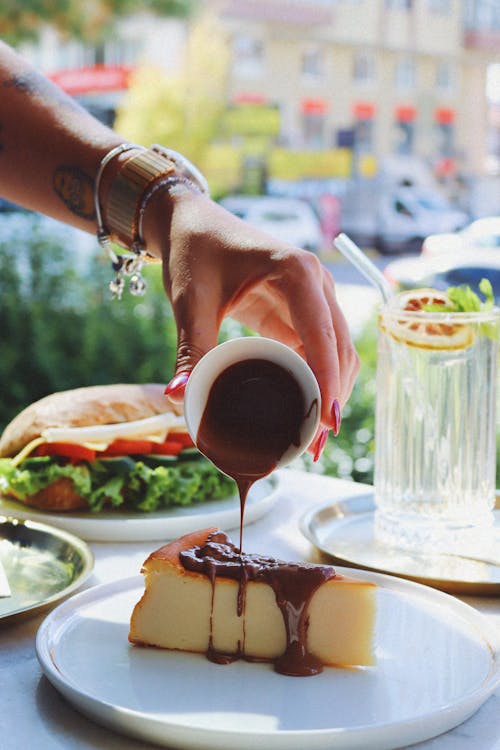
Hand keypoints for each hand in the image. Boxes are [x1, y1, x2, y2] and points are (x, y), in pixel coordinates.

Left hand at [145, 189, 359, 444]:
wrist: (192, 225)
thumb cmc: (194, 254)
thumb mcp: (191, 301)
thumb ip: (191, 348)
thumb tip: (180, 397)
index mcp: (296, 273)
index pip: (323, 335)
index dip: (328, 381)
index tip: (325, 423)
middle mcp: (316, 283)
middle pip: (340, 349)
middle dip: (332, 398)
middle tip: (312, 446)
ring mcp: (314, 298)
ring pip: (338, 353)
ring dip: (330, 394)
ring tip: (310, 440)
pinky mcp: (303, 312)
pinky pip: (321, 351)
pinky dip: (318, 382)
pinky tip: (306, 411)